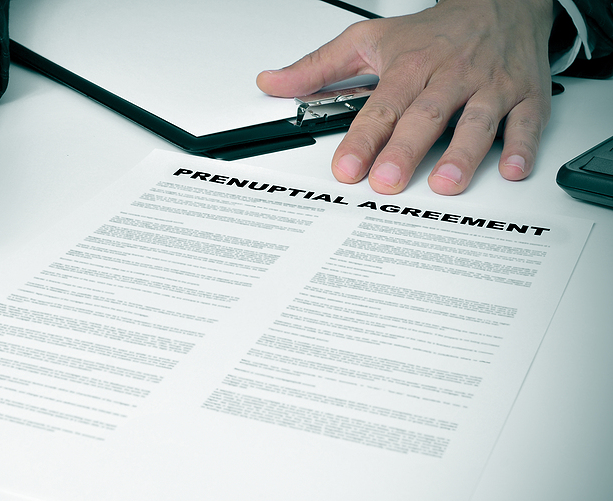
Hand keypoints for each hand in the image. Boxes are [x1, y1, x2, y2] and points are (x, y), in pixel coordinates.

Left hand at [256, 0, 554, 194]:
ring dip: (463, 153)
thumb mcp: (370, 38)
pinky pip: (527, 120)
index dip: (362, 139)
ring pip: (476, 120)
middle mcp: (449, 75)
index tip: (346, 168)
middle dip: (404, 150)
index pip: (381, 106)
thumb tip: (273, 83)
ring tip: (446, 183)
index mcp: (411, 65)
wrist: (501, 0)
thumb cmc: (433, 32)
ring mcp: (489, 85)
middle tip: (387, 182)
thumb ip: (319, 67)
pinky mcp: (525, 94)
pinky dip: (522, 145)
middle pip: (425, 116)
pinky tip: (513, 169)